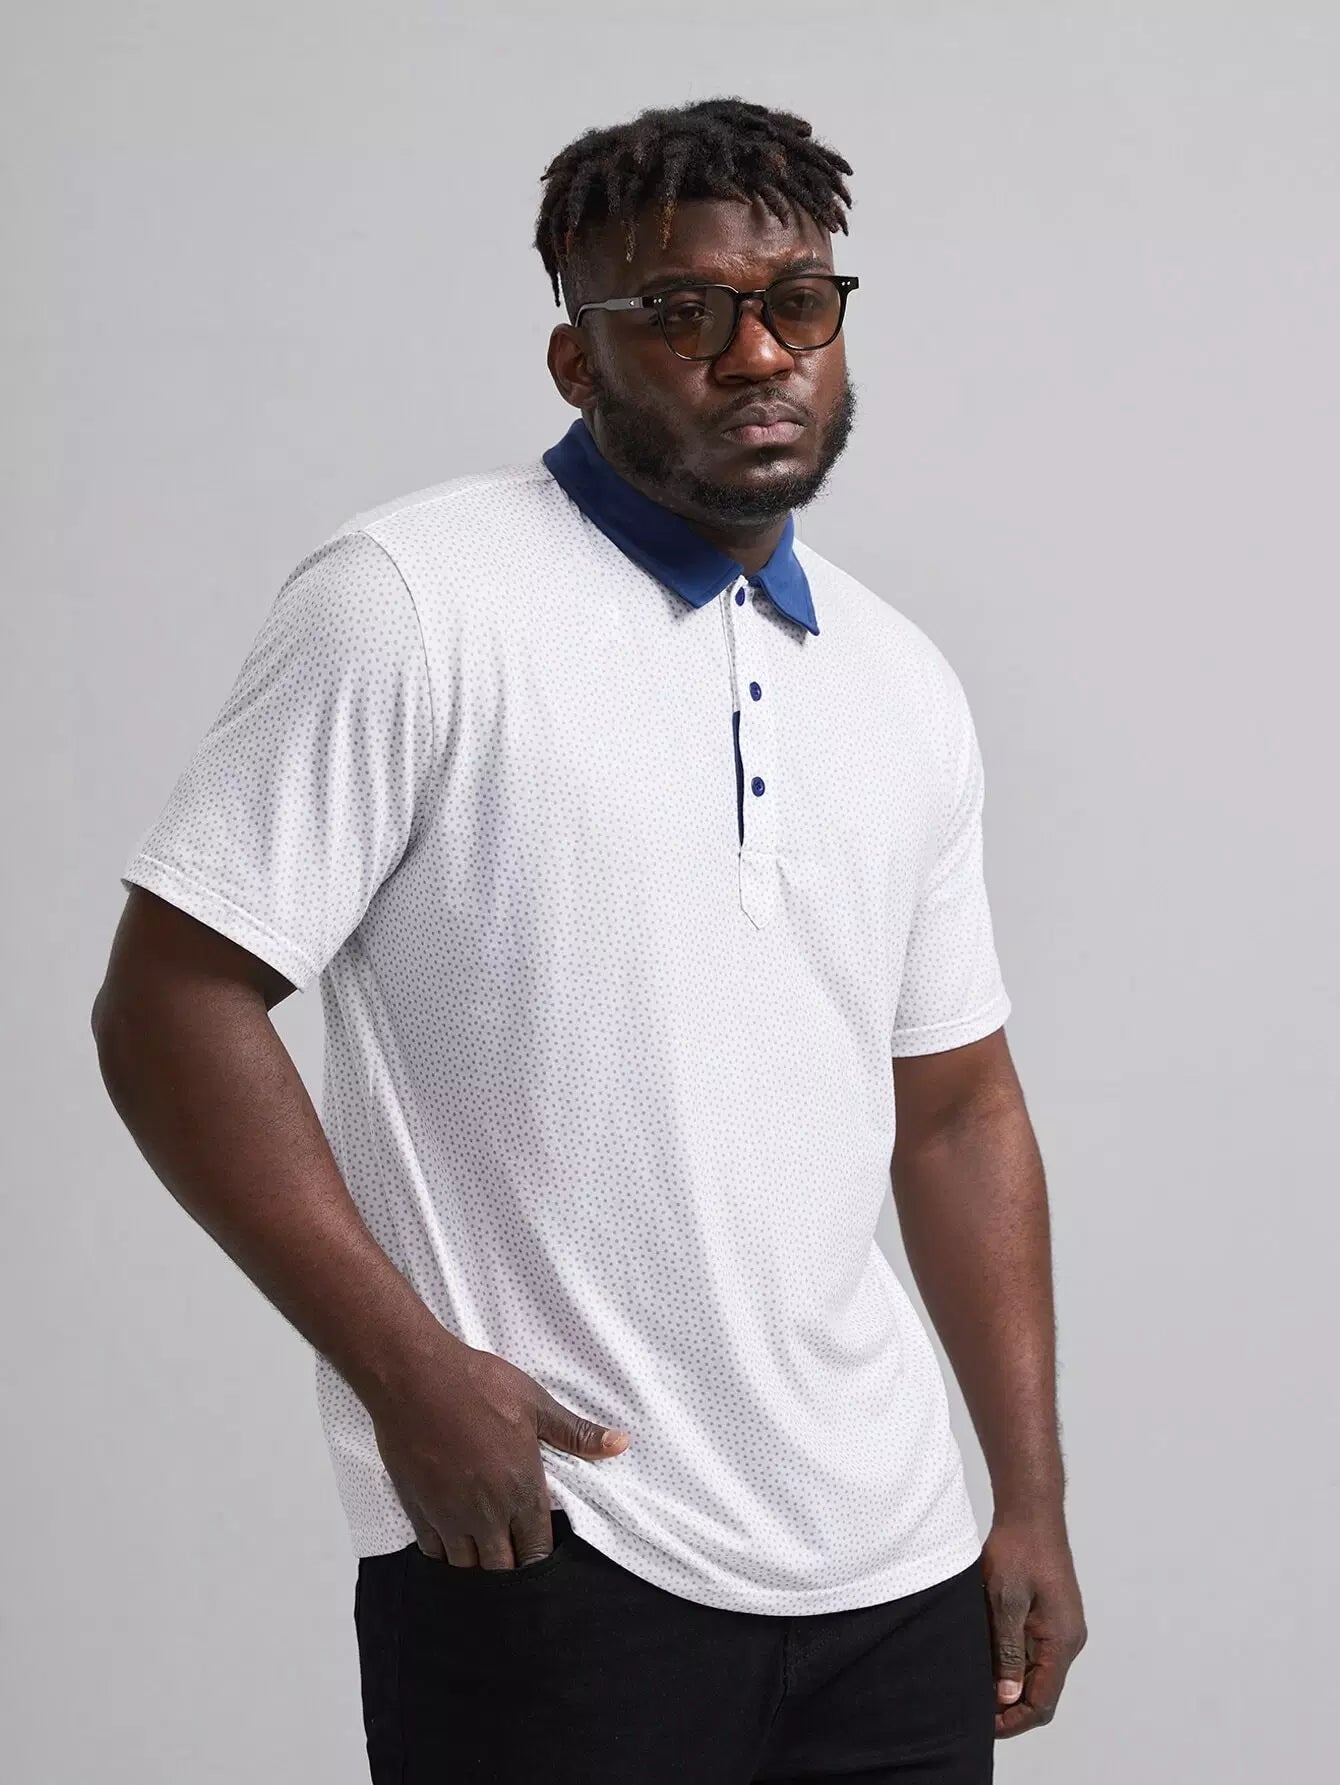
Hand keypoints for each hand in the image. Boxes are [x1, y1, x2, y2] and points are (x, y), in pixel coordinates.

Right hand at [369, 1344, 629, 1568]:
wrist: (415, 1378)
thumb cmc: (478, 1385)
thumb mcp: (535, 1403)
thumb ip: (576, 1433)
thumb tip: (621, 1444)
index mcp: (521, 1490)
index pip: (537, 1550)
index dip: (541, 1557)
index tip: (540, 1550)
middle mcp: (486, 1513)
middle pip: (502, 1569)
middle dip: (511, 1566)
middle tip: (513, 1552)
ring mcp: (449, 1515)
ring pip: (467, 1566)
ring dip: (478, 1563)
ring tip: (485, 1548)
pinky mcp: (418, 1509)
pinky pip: (435, 1552)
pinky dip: (446, 1552)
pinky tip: (452, 1538)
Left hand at [980, 1513, 1086, 1737]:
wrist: (1031, 1513)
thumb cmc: (1018, 1551)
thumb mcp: (1006, 1603)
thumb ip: (1009, 1652)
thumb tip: (1008, 1697)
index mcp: (1062, 1641)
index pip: (1042, 1702)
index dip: (1014, 1720)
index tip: (983, 1725)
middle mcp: (1068, 1640)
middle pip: (1042, 1692)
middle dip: (1010, 1707)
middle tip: (974, 1710)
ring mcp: (1061, 1628)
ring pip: (1037, 1672)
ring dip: (1010, 1684)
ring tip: (976, 1687)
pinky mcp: (1051, 1616)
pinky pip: (1034, 1651)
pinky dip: (1012, 1663)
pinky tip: (987, 1659)